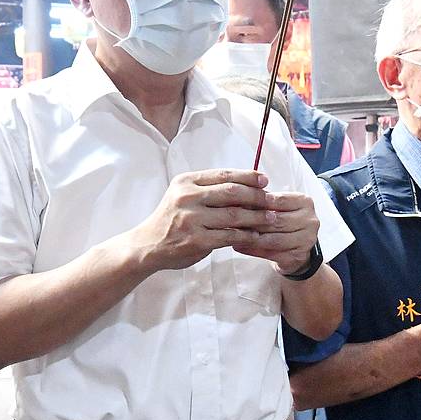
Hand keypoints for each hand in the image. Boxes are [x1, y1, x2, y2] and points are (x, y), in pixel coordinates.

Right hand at [129, 169, 272, 271]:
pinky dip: (246, 235)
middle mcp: (188, 197)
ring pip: (234, 214)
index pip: (223, 174)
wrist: (148, 245)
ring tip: (271, 217)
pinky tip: (256, 235)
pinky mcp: (197, 240)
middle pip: (231, 192)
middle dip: (256, 195)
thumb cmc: (170, 220)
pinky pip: (229, 236)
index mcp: (186, 182)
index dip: (247, 176)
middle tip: (272, 199)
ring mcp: (192, 219)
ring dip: (256, 216)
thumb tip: (244, 187)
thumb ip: (207, 190)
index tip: (264, 179)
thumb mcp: (182, 196)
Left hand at [232, 190, 322, 274]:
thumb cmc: (283, 221)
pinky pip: (271, 253)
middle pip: (276, 221)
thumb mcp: (277, 207)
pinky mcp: (298, 256)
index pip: (279, 200)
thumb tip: (237, 197)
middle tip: (232, 220)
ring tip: (233, 234)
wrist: (297, 247)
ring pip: (273, 239)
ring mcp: (306, 240)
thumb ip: (263, 201)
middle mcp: (310, 220)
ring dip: (251, 237)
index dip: (258, 202)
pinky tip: (239, 246)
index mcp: (305, 202)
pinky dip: (253, 250)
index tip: (238, 202)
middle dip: (252, 221)